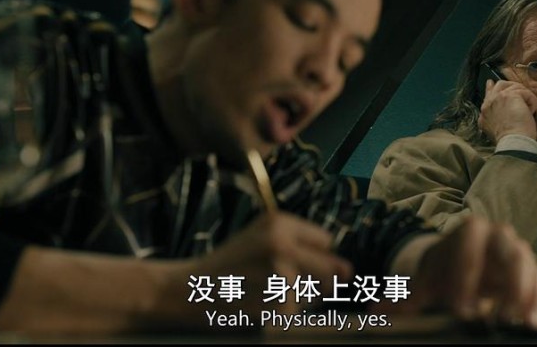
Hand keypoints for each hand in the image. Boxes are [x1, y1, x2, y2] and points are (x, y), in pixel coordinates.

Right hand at [174, 212, 352, 326]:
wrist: (187, 290)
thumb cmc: (228, 264)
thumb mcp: (260, 236)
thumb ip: (303, 245)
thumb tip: (348, 271)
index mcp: (279, 222)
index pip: (326, 242)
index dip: (310, 255)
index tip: (282, 260)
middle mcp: (282, 244)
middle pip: (331, 269)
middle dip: (314, 279)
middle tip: (276, 281)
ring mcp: (280, 276)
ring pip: (318, 293)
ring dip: (301, 299)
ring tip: (265, 292)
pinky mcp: (277, 305)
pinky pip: (301, 313)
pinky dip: (287, 315)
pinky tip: (262, 306)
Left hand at [377, 216, 536, 328]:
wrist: (465, 266)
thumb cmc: (445, 272)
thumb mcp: (427, 283)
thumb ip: (405, 299)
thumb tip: (375, 313)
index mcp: (468, 231)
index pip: (467, 247)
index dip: (464, 277)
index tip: (460, 309)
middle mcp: (497, 235)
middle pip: (507, 251)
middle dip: (505, 284)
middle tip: (497, 316)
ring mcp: (518, 250)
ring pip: (528, 265)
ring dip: (526, 294)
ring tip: (519, 322)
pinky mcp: (533, 270)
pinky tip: (535, 323)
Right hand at [478, 79, 536, 141]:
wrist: (512, 141)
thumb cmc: (507, 140)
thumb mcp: (492, 129)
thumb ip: (492, 118)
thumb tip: (498, 113)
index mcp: (485, 111)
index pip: (488, 94)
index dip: (491, 88)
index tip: (491, 83)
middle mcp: (490, 102)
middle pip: (500, 85)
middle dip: (512, 86)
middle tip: (522, 92)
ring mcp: (499, 97)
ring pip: (516, 87)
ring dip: (527, 98)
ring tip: (532, 111)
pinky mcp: (511, 95)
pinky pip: (526, 93)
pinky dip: (533, 103)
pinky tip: (536, 113)